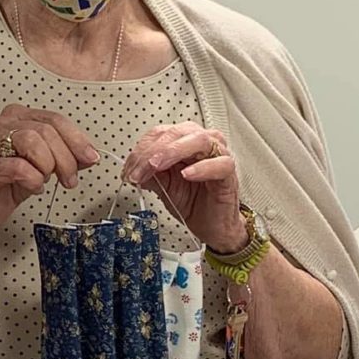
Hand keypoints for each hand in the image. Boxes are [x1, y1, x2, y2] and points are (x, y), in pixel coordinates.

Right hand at [0, 106, 98, 244]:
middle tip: (69, 179)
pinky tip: (32, 187)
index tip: (90, 157)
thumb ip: (66, 156)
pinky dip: (33, 180)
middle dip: (66, 158)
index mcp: (16, 117)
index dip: (77, 139)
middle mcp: (0, 124)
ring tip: (46, 180)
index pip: (54, 119)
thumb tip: (90, 155)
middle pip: (46, 130)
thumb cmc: (9, 184)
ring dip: (48, 166)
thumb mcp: (44, 165)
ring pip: (32, 141)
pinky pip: (20, 167)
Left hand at [123, 123, 243, 251]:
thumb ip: (149, 174)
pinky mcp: (229, 173)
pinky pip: (219, 163)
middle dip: (152, 151)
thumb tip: (132, 169)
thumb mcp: (163, 186)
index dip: (141, 149)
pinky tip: (186, 174)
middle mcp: (202, 142)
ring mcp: (218, 155)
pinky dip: (202, 167)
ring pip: (198, 140)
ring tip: (156, 166)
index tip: (129, 169)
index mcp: (184, 140)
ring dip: (172, 152)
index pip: (160, 133)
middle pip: (176, 133)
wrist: (211, 225)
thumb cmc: (192, 200)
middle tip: (138, 170)